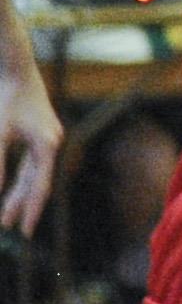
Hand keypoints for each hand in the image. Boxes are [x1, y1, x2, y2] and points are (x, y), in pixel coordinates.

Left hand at [2, 53, 62, 237]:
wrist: (17, 72)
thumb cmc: (8, 101)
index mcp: (47, 145)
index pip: (40, 186)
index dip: (31, 209)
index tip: (24, 231)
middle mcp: (52, 144)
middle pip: (37, 182)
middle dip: (21, 205)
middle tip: (8, 227)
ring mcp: (48, 139)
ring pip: (34, 175)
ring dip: (19, 194)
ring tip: (7, 214)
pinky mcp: (41, 135)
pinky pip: (32, 164)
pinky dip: (21, 179)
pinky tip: (11, 190)